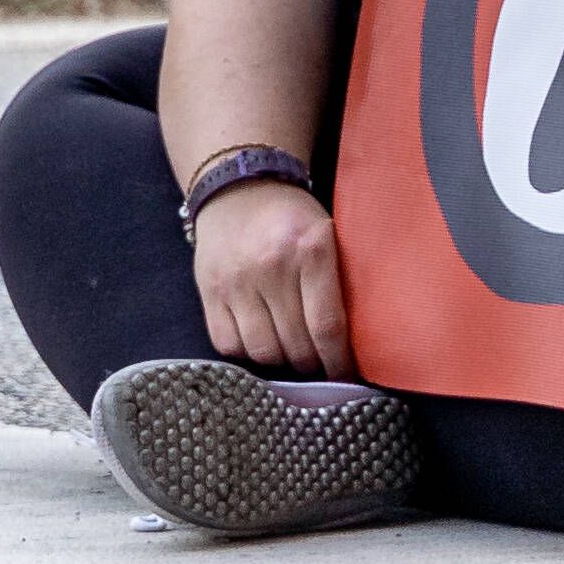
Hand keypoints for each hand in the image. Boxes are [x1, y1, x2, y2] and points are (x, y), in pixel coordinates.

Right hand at [188, 176, 353, 376]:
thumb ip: (338, 281)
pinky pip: (228, 345)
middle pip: (295, 345)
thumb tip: (355, 342)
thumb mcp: (328, 234)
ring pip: (262, 351)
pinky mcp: (208, 291)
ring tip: (290, 352)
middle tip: (318, 364)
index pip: (326, 326)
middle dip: (311, 364)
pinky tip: (260, 340)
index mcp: (311, 250)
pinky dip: (247, 353)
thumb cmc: (293, 218)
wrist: (238, 188)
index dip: (337, 362)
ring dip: (280, 361)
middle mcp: (271, 267)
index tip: (344, 375)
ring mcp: (236, 281)